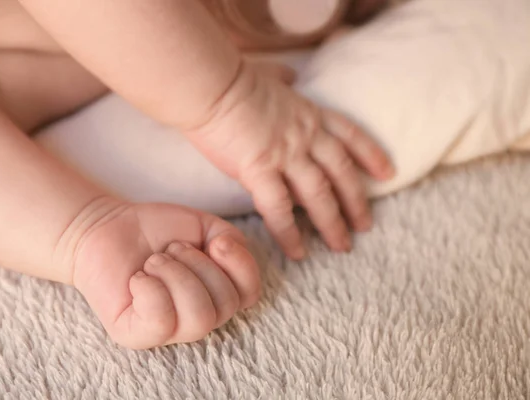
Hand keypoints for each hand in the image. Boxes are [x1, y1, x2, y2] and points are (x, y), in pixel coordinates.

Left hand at [71, 201, 259, 348]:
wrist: (108, 225)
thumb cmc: (157, 230)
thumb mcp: (206, 227)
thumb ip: (232, 240)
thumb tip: (227, 252)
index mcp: (217, 295)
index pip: (249, 294)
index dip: (239, 264)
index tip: (215, 241)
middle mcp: (197, 318)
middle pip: (224, 306)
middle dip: (198, 265)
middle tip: (171, 250)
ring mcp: (167, 332)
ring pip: (198, 318)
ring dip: (176, 275)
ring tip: (155, 261)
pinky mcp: (136, 335)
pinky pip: (160, 321)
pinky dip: (150, 289)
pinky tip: (138, 278)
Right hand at [184, 61, 393, 258]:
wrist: (211, 84)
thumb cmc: (234, 80)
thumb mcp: (270, 75)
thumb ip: (284, 79)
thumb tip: (290, 74)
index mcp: (309, 113)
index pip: (350, 135)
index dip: (371, 155)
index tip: (388, 173)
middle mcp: (305, 136)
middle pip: (341, 172)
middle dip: (357, 201)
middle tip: (366, 226)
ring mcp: (286, 154)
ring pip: (319, 194)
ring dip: (334, 222)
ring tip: (343, 246)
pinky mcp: (259, 169)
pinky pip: (279, 209)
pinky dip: (290, 233)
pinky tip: (298, 252)